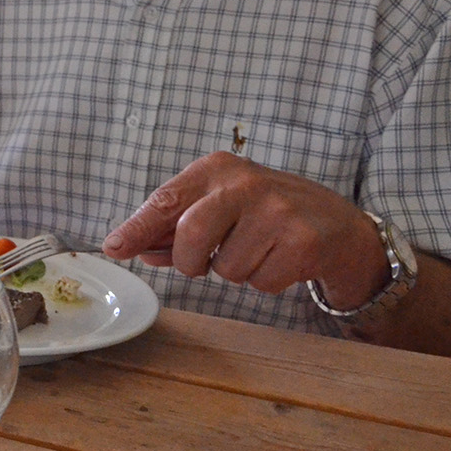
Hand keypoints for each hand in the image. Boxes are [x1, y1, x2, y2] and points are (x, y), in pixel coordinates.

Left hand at [102, 151, 388, 307]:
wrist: (338, 224)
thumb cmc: (266, 214)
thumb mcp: (221, 207)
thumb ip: (176, 227)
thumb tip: (133, 247)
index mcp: (217, 168)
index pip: (166, 199)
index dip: (136, 227)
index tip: (113, 248)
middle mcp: (246, 182)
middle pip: (191, 233)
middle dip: (190, 261)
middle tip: (203, 264)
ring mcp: (277, 210)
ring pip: (226, 267)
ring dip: (236, 271)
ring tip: (258, 250)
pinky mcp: (303, 242)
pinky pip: (260, 283)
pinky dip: (265, 281)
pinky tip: (281, 260)